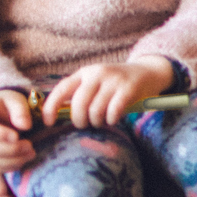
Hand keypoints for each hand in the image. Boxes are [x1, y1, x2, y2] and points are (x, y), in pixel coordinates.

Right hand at [0, 89, 37, 175]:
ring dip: (13, 160)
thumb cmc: (9, 104)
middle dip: (9, 149)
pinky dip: (12, 166)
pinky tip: (25, 158)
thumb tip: (25, 126)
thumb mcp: (16, 100)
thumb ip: (20, 110)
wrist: (2, 112)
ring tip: (31, 153)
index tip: (17, 136)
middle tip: (30, 146)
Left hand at [40, 57, 173, 128]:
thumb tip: (61, 115)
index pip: (62, 88)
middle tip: (84, 125)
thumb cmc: (117, 83)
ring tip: (100, 121)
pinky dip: (111, 120)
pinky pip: (113, 111)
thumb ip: (80, 94)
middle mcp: (97, 74)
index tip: (48, 122)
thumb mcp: (96, 82)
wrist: (148, 71)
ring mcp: (113, 80)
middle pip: (79, 103)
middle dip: (79, 120)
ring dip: (96, 122)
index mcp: (85, 72)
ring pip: (95, 110)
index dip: (51, 106)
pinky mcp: (128, 89)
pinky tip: (113, 119)